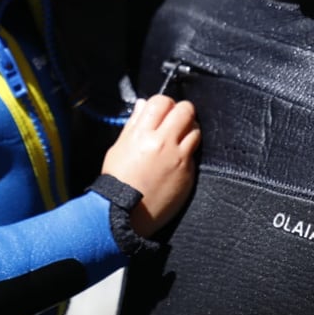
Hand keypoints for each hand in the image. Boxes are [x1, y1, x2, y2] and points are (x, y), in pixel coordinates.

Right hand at [101, 94, 199, 236]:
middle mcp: (163, 142)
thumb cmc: (117, 179)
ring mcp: (178, 158)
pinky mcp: (188, 174)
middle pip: (185, 110)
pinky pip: (194, 153)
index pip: (162, 101)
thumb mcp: (119, 147)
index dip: (164, 103)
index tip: (163, 110)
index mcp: (143, 134)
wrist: (123, 213)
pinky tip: (177, 159)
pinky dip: (188, 152)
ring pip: (196, 130)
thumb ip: (133, 123)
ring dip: (189, 130)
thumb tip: (143, 104)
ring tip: (179, 138)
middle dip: (182, 111)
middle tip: (176, 120)